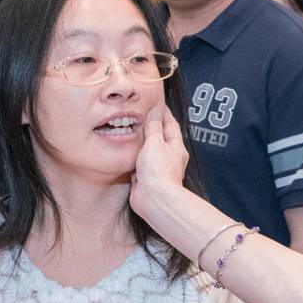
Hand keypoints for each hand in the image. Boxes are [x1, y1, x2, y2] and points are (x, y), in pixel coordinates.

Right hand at [129, 104, 190, 224]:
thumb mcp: (155, 142)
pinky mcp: (146, 178)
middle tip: (142, 114)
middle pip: (160, 136)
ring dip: (142, 142)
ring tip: (132, 131)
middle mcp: (168, 156)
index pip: (170, 123)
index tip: (156, 102)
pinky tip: (127, 152)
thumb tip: (156, 110)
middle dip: (152, 126)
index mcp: (175, 145)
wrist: (154, 199)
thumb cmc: (159, 171)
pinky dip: (134, 157)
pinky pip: (139, 163)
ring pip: (149, 150)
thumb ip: (153, 126)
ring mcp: (157, 168)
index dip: (162, 112)